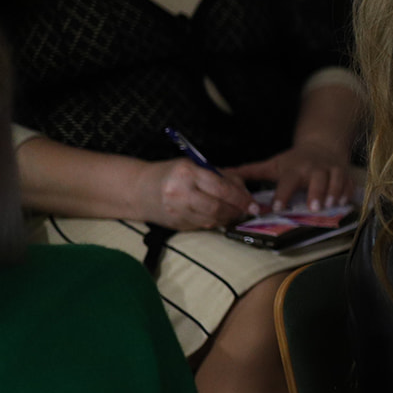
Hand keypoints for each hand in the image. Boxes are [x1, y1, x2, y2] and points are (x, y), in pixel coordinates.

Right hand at [136, 159, 255, 230]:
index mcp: (187, 173)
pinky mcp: (176, 224)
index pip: (221, 188)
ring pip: (211, 220)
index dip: (241, 198)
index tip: (253, 203)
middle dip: (237, 211)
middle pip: (217, 207)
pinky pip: (202, 226)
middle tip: (247, 211)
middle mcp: (180, 192)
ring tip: (235, 214)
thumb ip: (221, 177)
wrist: (139, 190)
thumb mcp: (195, 167)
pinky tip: (219, 217)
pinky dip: (214, 222)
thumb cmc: (172, 174)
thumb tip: (245, 192)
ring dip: (228, 219)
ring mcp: (176, 210)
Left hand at [228, 141, 355, 213]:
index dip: (284, 194)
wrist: (321, 146)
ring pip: (336, 179)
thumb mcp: (271, 165)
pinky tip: (344, 202)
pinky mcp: (345, 174)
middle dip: (316, 192)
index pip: (288, 180)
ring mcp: (331, 170)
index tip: (279, 208)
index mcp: (294, 168)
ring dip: (334, 192)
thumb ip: (248, 172)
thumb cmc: (294, 161)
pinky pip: (349, 183)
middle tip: (314, 207)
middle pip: (317, 178)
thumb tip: (221, 174)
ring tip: (331, 205)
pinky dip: (348, 192)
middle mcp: (313, 168)